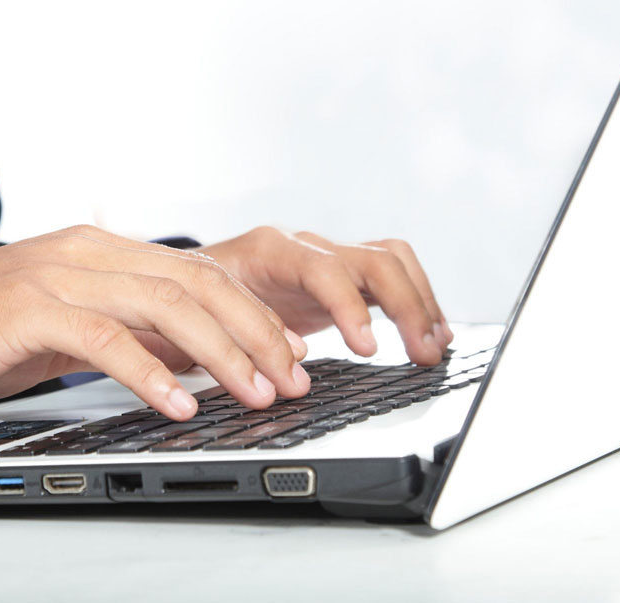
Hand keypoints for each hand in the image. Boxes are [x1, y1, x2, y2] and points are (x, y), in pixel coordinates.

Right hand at [0, 225, 309, 419]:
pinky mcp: (28, 308)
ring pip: (163, 305)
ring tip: (256, 392)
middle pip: (195, 282)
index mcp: (100, 251)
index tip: (289, 351)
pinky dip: (150, 372)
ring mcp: (58, 274)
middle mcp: (86, 252)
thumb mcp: (66, 326)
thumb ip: (124, 330)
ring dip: (220, 352)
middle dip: (255, 331)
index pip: (196, 273)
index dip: (251, 312)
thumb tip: (188, 358)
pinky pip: (105, 339)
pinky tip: (179, 403)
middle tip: (293, 375)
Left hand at [199, 227, 451, 364]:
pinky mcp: (341, 276)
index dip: (348, 306)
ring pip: (391, 262)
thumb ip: (227, 338)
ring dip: (420, 303)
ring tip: (434, 348)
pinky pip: (391, 277)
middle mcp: (304, 247)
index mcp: (266, 251)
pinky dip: (417, 304)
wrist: (185, 278)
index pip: (321, 269)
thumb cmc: (188, 299)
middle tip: (421, 354)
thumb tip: (272, 373)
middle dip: (405, 306)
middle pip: (373, 260)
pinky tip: (431, 335)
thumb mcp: (196, 317)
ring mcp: (327, 258)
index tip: (367, 348)